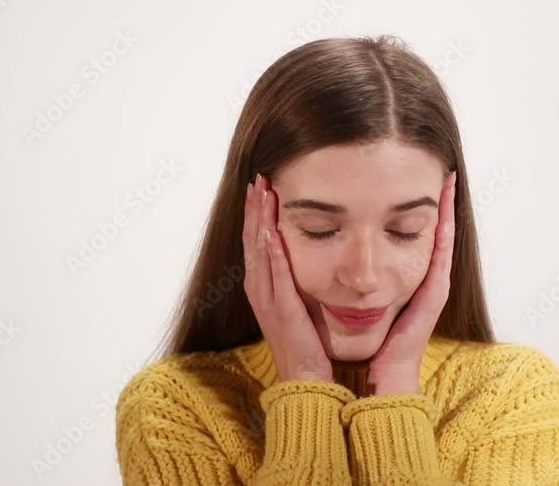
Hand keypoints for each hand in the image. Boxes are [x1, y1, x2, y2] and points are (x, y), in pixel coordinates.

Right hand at [242, 173, 333, 382]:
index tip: (262, 187)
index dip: (257, 213)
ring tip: (262, 193)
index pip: (257, 242)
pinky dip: (271, 253)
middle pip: (252, 240)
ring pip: (259, 252)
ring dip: (260, 221)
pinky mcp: (282, 311)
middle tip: (258, 178)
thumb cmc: (306, 344)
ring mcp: (268, 300)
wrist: (305, 380)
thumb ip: (296, 281)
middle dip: (255, 208)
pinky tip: (271, 232)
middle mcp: (259, 290)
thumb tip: (304, 255)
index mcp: (263, 287)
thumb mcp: (298, 304)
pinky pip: (275, 277)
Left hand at [368, 171, 456, 394]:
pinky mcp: (434, 296)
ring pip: (444, 238)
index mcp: (409, 279)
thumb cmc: (374, 340)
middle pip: (436, 231)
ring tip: (448, 180)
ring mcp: (434, 286)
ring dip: (447, 209)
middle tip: (442, 169)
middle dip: (440, 202)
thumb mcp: (366, 300)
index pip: (415, 234)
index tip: (422, 180)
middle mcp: (426, 279)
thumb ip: (362, 279)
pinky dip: (446, 232)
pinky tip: (446, 211)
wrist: (386, 374)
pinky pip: (442, 256)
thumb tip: (347, 255)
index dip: (424, 209)